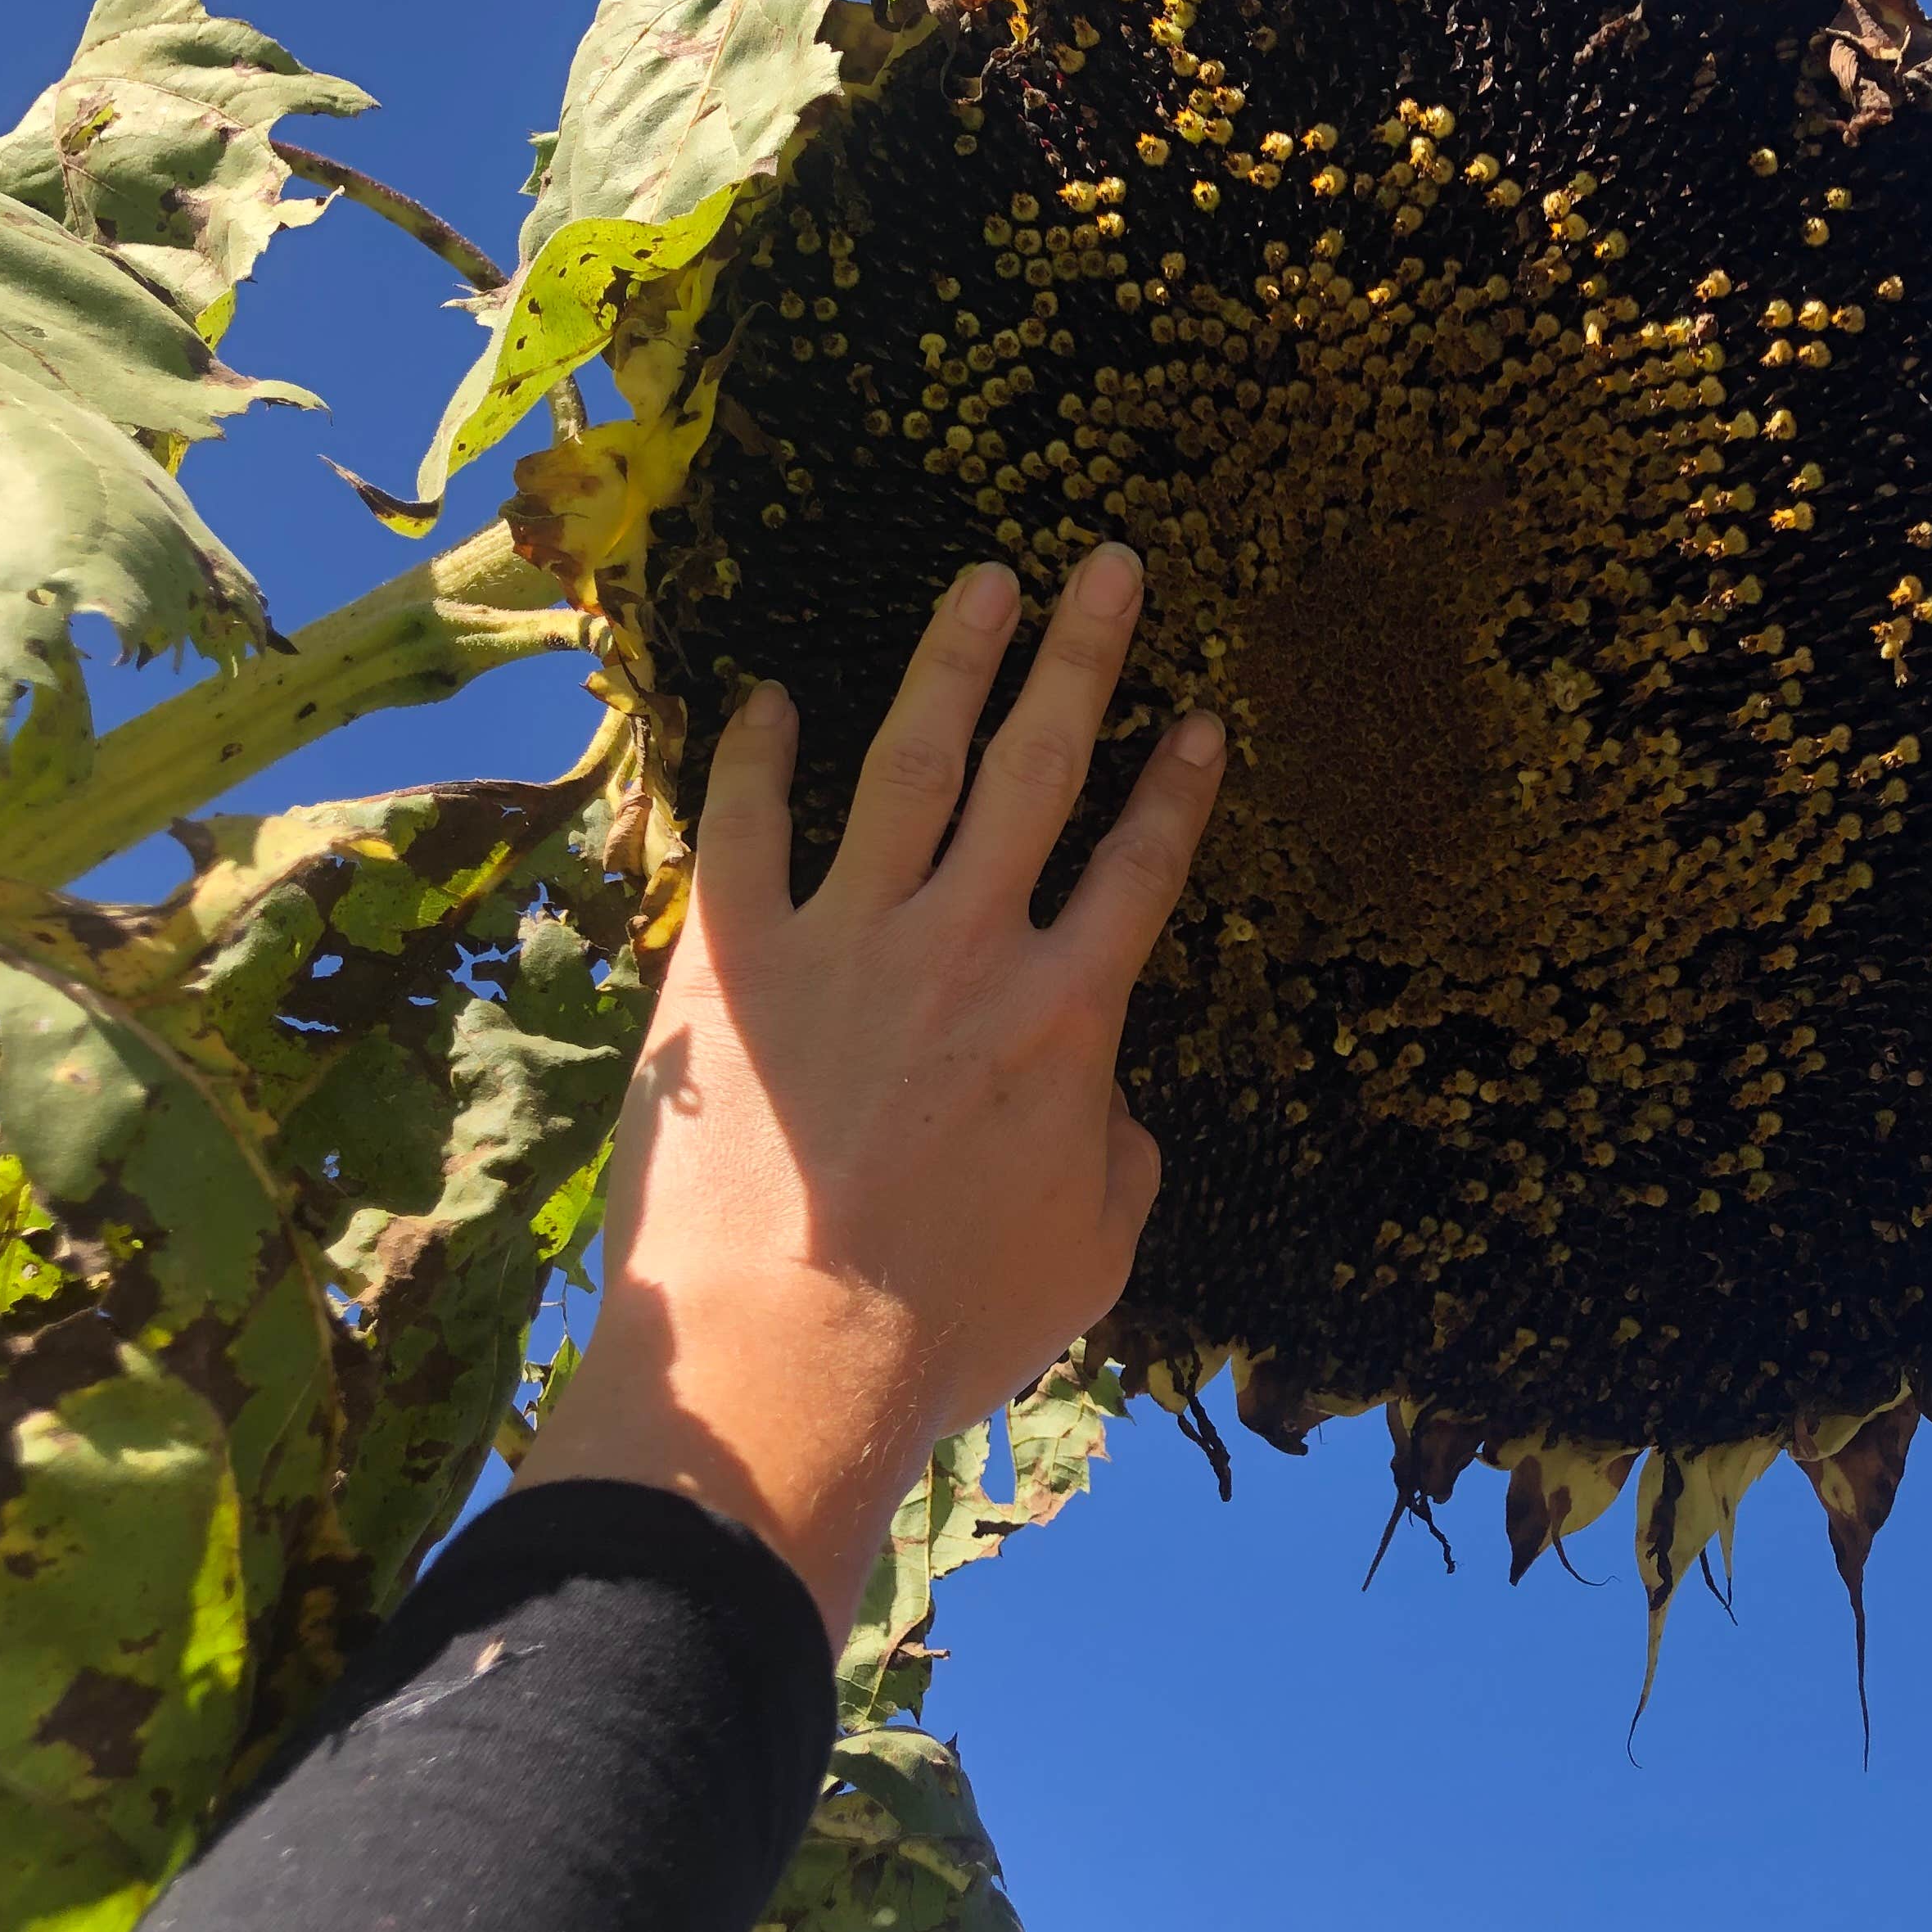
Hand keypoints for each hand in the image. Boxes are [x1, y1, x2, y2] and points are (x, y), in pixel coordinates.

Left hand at [518, 542, 1224, 1636]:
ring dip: (951, 666)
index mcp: (1068, 1020)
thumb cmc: (949, 1328)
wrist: (784, 1364)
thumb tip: (1106, 1103)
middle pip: (1040, 772)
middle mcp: (968, 951)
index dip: (1178, 788)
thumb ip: (1118, 1156)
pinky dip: (755, 757)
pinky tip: (765, 695)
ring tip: (983, 581)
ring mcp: (845, 944)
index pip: (1141, 870)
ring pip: (910, 768)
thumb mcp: (1090, 1254)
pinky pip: (745, 832)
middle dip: (1083, 660)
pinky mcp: (731, 966)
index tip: (1201, 717)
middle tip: (1109, 567)